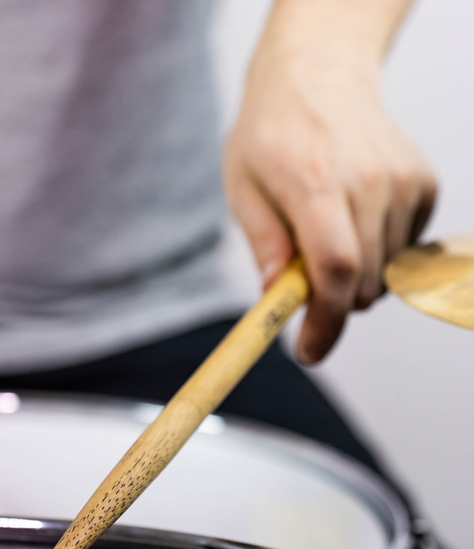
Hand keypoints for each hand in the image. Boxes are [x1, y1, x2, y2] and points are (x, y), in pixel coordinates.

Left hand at [224, 45, 435, 363]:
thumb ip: (264, 245)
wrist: (318, 76)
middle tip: (299, 286)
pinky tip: (351, 217)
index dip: (324, 320)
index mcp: (315, 181)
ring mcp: (404, 181)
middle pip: (364, 280)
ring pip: (387, 272)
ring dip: (353, 277)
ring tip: (322, 232)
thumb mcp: (243, 189)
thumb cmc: (269, 136)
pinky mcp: (425, 183)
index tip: (308, 351)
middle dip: (330, 303)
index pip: (334, 266)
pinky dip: (376, 252)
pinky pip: (405, 250)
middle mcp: (369, 180)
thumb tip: (277, 298)